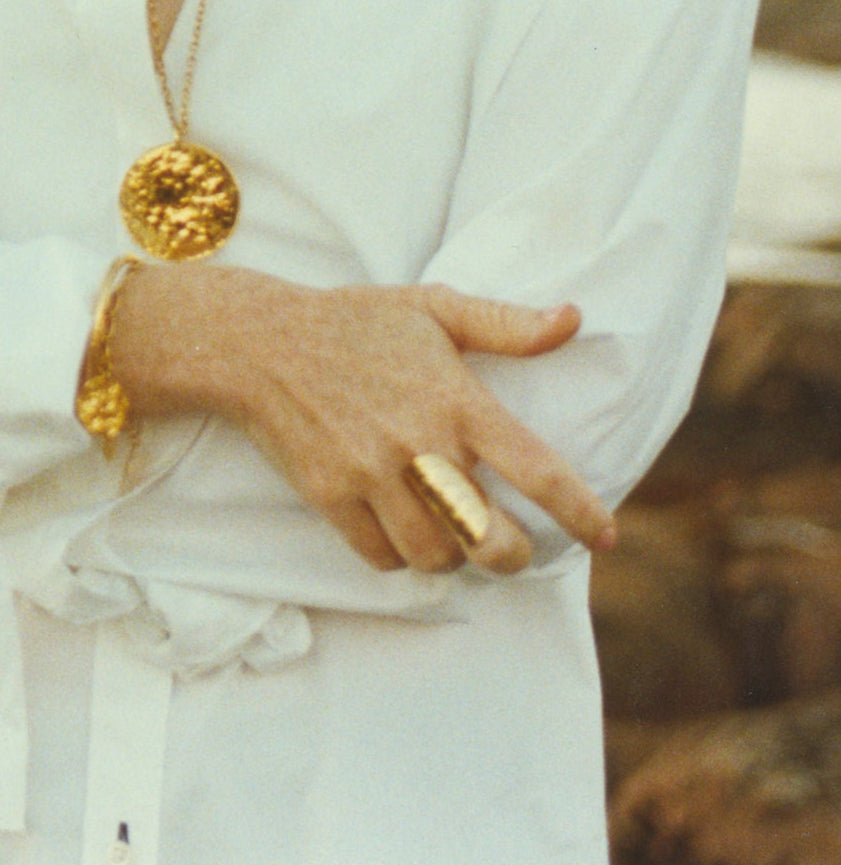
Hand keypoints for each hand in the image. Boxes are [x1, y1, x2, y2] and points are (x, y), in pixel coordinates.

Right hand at [113, 264, 615, 575]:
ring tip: (453, 537)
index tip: (604, 535)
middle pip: (488, 537)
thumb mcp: (431, 307)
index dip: (579, 511)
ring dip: (452, 557)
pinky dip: (398, 555)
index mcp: (455, 399)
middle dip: (513, 556)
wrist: (260, 343)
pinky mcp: (329, 496)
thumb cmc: (353, 322)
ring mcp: (370, 475)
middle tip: (512, 547)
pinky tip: (401, 531)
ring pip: (434, 556)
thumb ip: (504, 323)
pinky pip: (380, 556)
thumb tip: (573, 320)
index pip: (536, 469)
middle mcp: (418, 444)